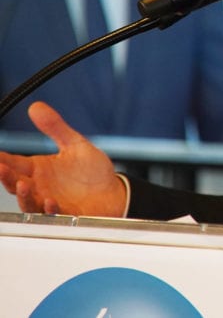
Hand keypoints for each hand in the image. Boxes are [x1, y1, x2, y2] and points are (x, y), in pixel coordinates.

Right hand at [0, 101, 125, 216]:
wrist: (114, 192)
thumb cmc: (92, 171)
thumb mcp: (74, 144)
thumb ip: (55, 127)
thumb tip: (36, 106)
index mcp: (38, 169)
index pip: (13, 163)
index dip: (1, 159)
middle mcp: (40, 187)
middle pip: (15, 183)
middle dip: (5, 177)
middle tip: (0, 168)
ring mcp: (49, 202)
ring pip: (29, 201)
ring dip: (23, 195)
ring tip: (23, 184)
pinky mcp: (65, 213)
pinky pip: (53, 214)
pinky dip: (50, 208)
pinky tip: (50, 201)